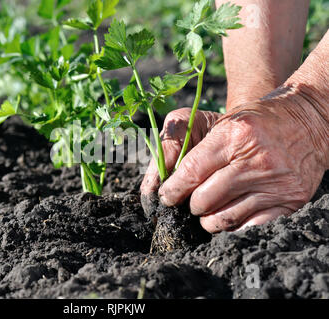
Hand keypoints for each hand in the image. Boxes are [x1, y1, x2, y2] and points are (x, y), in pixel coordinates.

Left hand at [156, 88, 327, 232]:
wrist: (308, 120)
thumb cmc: (256, 121)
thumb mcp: (221, 121)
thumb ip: (191, 147)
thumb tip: (164, 182)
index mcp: (233, 135)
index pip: (191, 172)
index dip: (173, 189)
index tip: (166, 196)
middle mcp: (255, 160)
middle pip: (204, 199)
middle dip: (190, 204)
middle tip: (190, 201)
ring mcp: (275, 182)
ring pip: (225, 217)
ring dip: (209, 219)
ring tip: (207, 211)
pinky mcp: (290, 199)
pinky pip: (251, 226)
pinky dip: (234, 226)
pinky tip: (229, 216)